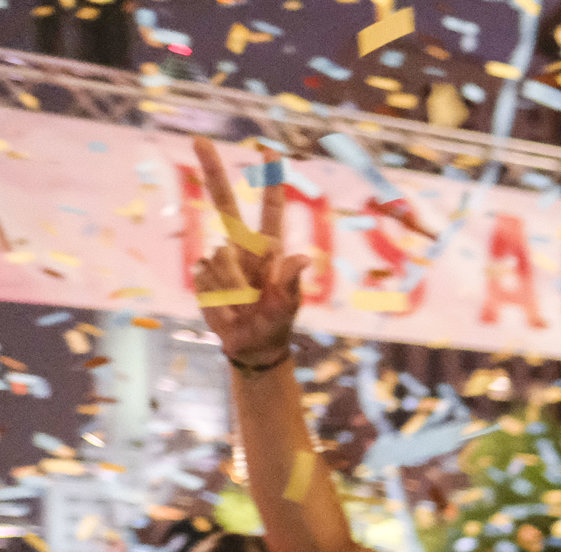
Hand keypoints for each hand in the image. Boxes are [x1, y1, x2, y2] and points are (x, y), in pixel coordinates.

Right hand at [188, 137, 308, 365]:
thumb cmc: (275, 325)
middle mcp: (242, 247)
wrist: (250, 346)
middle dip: (212, 170)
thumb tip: (304, 257)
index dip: (270, 182)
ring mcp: (219, 258)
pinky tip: (224, 305)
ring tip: (242, 305)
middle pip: (224, 203)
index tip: (268, 152)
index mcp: (268, 250)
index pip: (270, 209)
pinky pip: (202, 275)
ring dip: (229, 287)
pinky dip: (213, 295)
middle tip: (199, 138)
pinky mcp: (201, 273)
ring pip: (216, 258)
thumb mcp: (287, 307)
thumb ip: (291, 283)